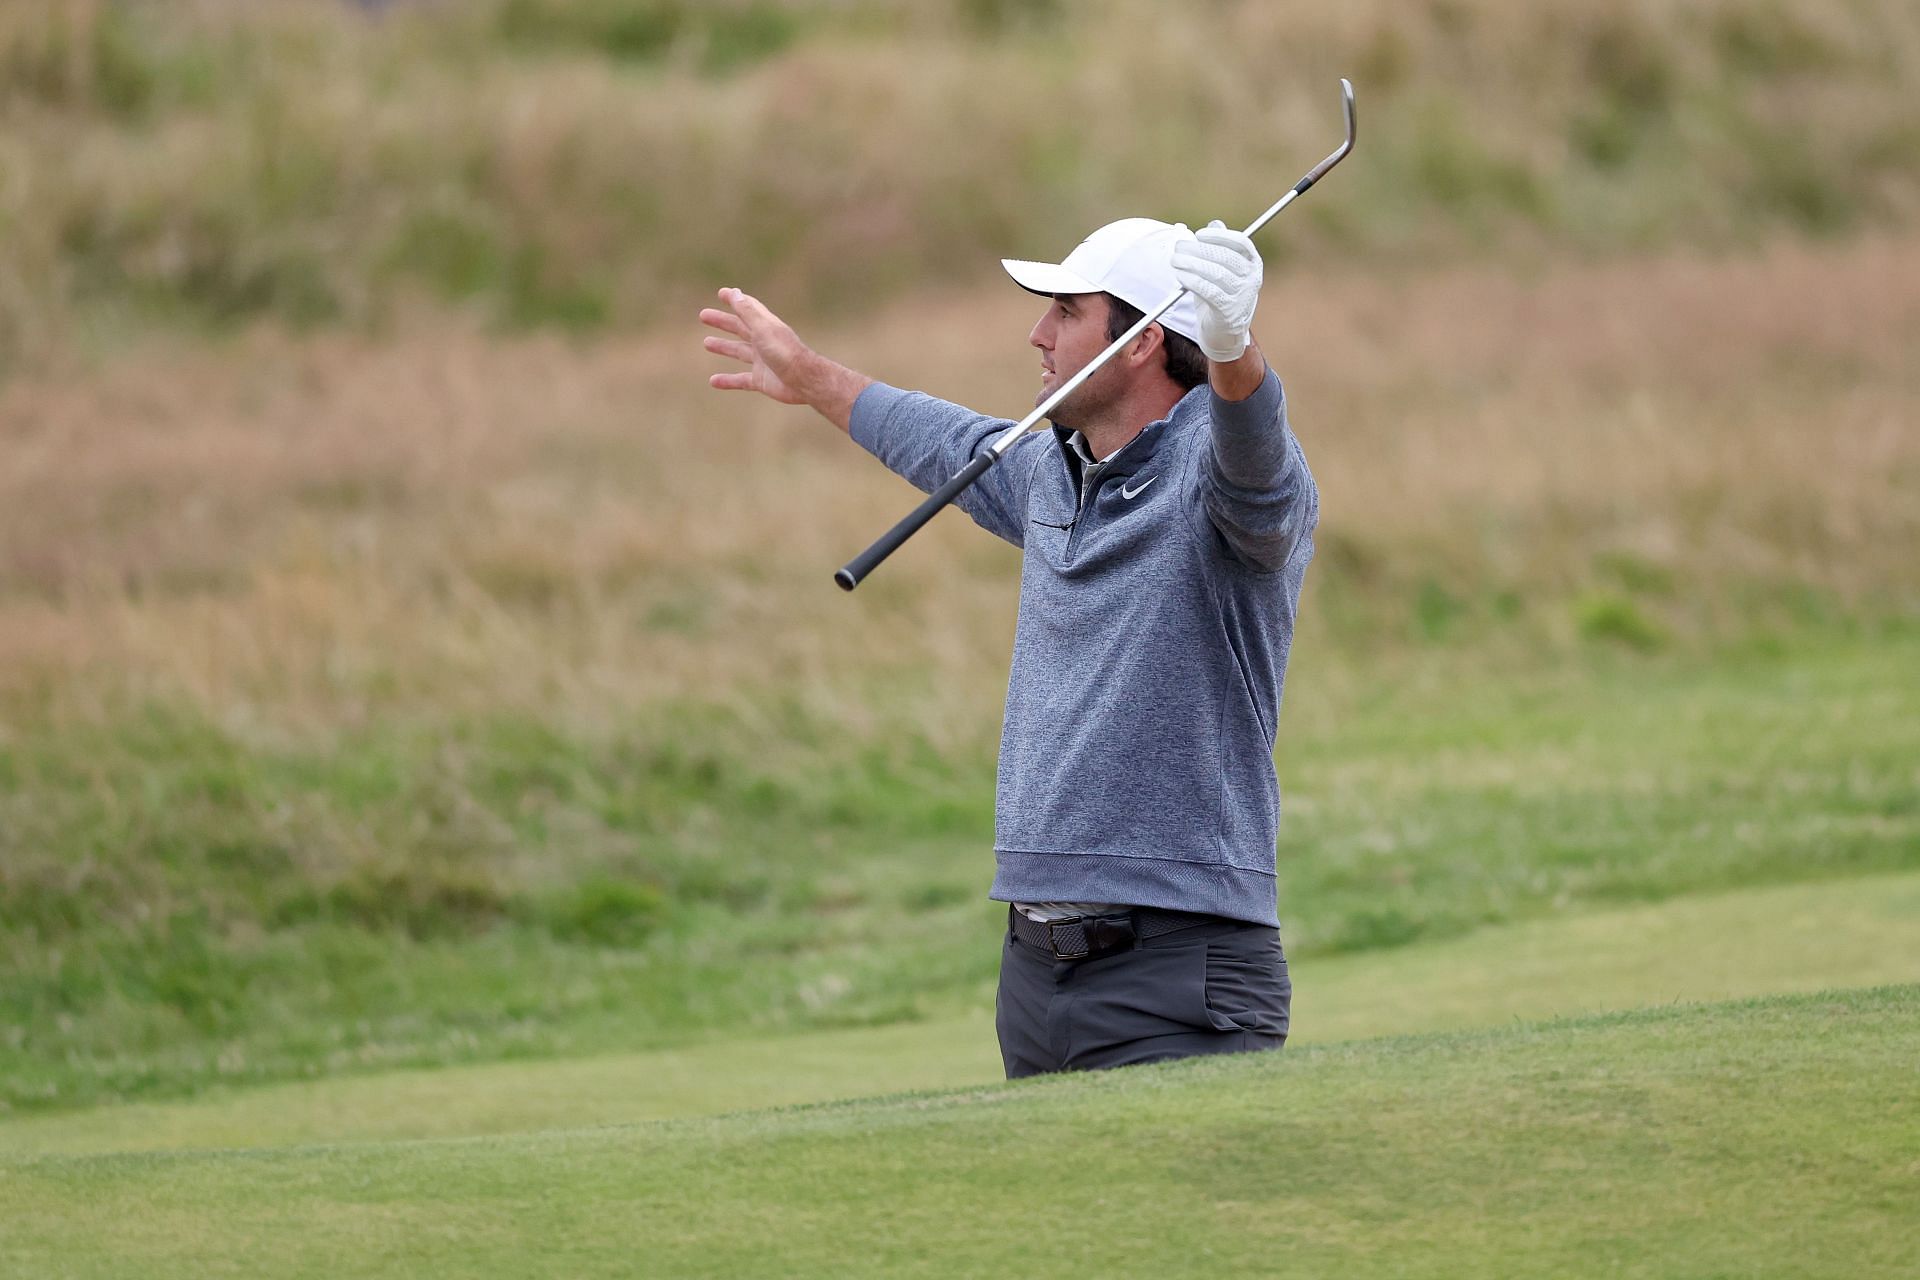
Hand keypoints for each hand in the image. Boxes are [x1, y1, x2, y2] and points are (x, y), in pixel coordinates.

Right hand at [700, 287, 808, 404]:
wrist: (803, 381)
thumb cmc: (784, 352)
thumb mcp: (763, 329)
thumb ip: (748, 312)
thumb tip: (734, 292)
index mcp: (765, 326)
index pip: (748, 309)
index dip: (735, 300)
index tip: (721, 293)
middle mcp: (763, 342)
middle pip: (740, 328)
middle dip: (723, 322)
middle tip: (703, 315)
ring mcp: (762, 361)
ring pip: (738, 351)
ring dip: (723, 347)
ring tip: (706, 343)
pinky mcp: (761, 380)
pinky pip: (740, 380)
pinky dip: (727, 380)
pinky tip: (713, 381)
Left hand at [1170, 221, 1261, 362]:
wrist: (1225, 334)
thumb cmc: (1221, 297)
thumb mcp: (1224, 271)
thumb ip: (1220, 247)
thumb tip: (1215, 223)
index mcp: (1253, 264)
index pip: (1241, 243)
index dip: (1220, 236)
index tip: (1199, 234)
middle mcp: (1252, 279)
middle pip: (1226, 257)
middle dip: (1199, 249)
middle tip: (1179, 247)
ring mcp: (1242, 296)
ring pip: (1216, 273)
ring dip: (1192, 264)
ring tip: (1175, 260)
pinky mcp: (1228, 312)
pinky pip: (1209, 291)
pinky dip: (1193, 281)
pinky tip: (1181, 276)